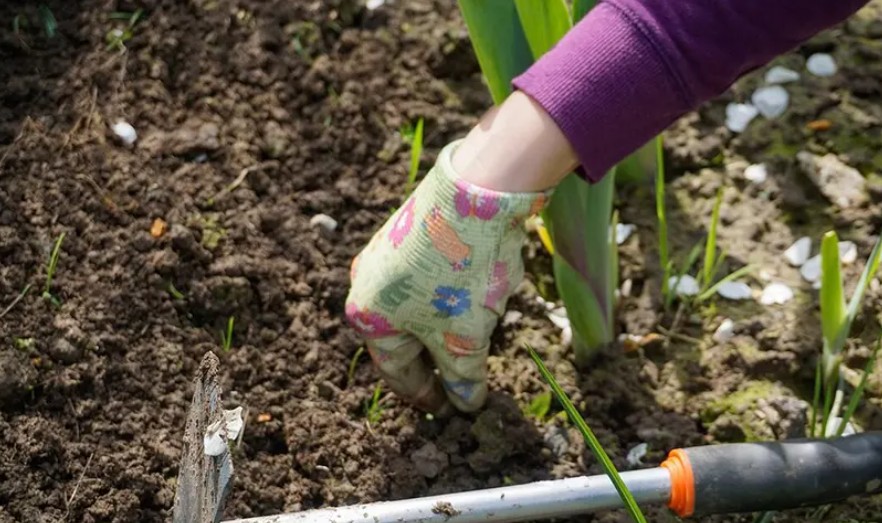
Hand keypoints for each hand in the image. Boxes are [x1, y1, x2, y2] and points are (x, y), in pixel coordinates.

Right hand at [345, 140, 550, 413]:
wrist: (477, 191)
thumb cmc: (461, 274)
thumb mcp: (465, 339)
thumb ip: (463, 378)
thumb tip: (466, 403)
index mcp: (367, 317)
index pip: (397, 371)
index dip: (426, 395)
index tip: (448, 409)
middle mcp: (366, 284)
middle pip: (403, 338)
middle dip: (434, 360)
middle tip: (460, 381)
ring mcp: (385, 254)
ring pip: (416, 307)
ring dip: (443, 327)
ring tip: (474, 338)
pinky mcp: (408, 231)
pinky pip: (425, 280)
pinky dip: (447, 298)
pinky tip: (473, 296)